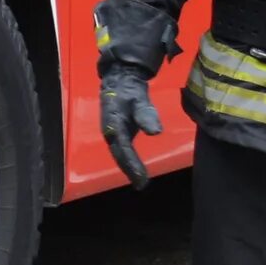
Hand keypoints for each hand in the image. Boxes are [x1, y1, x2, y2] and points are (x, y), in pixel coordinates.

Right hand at [100, 68, 163, 187]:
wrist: (119, 80)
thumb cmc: (129, 90)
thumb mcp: (140, 99)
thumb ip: (146, 115)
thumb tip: (155, 132)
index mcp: (113, 124)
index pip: (124, 149)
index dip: (132, 164)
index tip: (142, 178)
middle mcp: (110, 131)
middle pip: (119, 155)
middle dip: (130, 170)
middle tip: (141, 184)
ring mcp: (111, 132)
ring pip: (119, 154)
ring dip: (128, 167)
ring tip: (139, 181)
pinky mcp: (116, 132)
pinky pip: (121, 150)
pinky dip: (128, 160)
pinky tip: (135, 168)